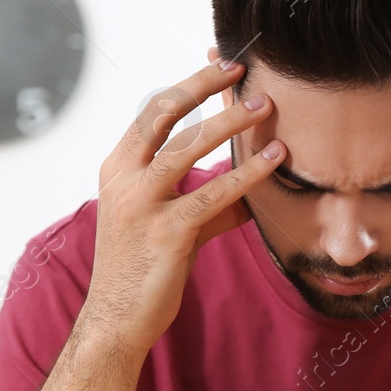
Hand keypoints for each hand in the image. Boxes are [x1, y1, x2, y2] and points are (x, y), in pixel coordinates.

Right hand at [80, 50, 285, 355]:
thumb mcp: (168, 226)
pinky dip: (247, 174)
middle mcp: (123, 179)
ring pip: (189, 147)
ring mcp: (142, 204)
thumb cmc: (144, 271)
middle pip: (164, 114)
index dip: (187, 87)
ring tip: (265, 106)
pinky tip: (273, 162)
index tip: (220, 70)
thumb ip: (202, 204)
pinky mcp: (167, 233)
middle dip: (204, 88)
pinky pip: (213, 195)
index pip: (151, 113)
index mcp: (117, 169)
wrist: (117, 320)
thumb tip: (247, 195)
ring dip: (231, 123)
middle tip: (242, 71)